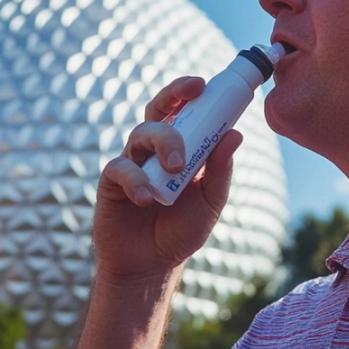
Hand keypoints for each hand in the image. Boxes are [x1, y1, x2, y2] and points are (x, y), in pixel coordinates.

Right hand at [92, 76, 242, 284]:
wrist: (151, 266)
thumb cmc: (181, 230)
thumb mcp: (210, 201)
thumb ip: (220, 170)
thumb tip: (235, 134)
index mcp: (180, 148)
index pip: (184, 111)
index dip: (189, 92)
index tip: (203, 83)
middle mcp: (153, 150)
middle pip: (158, 109)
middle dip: (173, 94)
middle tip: (192, 93)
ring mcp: (132, 163)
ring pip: (141, 133)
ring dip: (164, 143)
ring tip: (177, 167)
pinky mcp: (113, 182)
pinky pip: (121, 168)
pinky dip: (136, 180)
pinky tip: (148, 198)